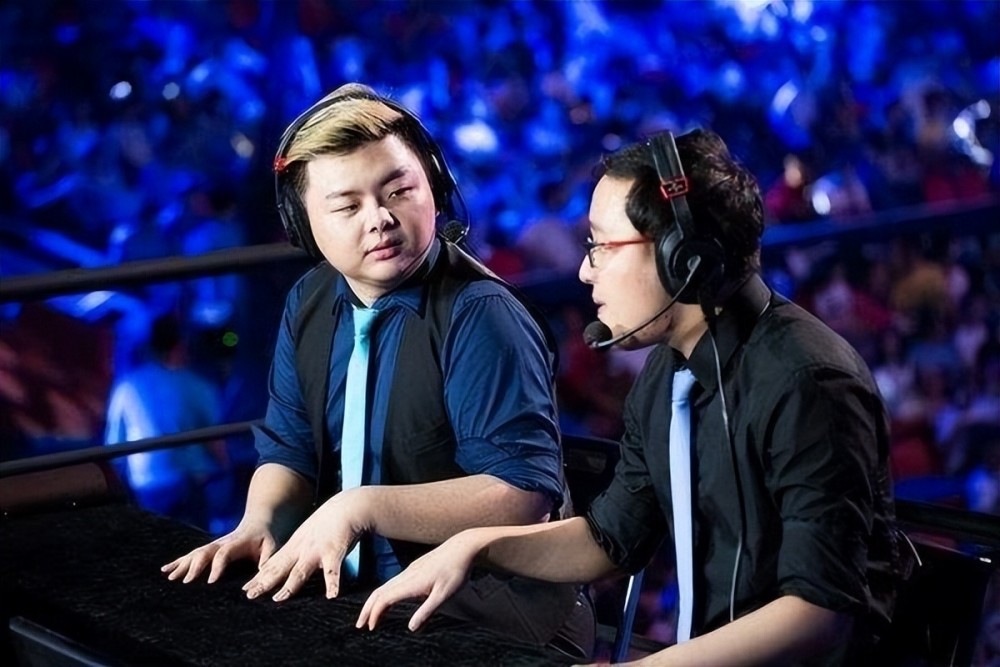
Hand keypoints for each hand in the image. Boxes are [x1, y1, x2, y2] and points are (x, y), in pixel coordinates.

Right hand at [161, 519, 277, 583]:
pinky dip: (178, 562)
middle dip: (194, 567)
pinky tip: (165, 570)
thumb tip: (262, 573)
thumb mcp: (272, 545)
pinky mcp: (210, 548)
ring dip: (182, 565)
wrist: (260, 521)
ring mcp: (214, 545)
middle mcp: (222, 543)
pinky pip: (192, 555)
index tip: (211, 581)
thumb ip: (268, 558)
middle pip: (204, 553)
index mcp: (237, 543)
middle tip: (185, 581)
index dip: (217, 566)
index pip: (224, 554)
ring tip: (169, 577)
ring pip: (195, 554)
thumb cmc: (267, 537)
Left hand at [242, 488, 370, 601]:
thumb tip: (295, 568)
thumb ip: (302, 551)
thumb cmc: (331, 522)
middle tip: (249, 595)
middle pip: (279, 568)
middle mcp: (302, 549)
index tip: (245, 589)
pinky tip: (332, 595)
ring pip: (300, 571)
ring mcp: (316, 551)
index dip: (259, 577)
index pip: (273, 564)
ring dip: (289, 586)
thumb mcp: (309, 535)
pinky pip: (333, 570)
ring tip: (278, 599)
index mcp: (295, 545)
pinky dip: (332, 583)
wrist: (347, 506)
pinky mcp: (334, 552)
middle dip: (264, 582)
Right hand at [356, 531, 480, 631]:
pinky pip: (394, 582)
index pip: (385, 598)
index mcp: (412, 582)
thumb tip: (412, 628)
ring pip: (386, 586)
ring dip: (376, 602)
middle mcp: (407, 575)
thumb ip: (427, 611)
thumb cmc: (456, 570)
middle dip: (368, 608)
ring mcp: (410, 570)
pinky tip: (389, 601)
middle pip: (379, 592)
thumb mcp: (444, 595)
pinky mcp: (415, 568)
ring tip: (372, 617)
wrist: (463, 547)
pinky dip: (386, 594)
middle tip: (360, 624)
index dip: (374, 613)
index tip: (370, 626)